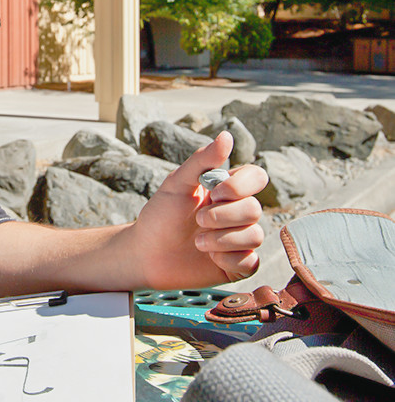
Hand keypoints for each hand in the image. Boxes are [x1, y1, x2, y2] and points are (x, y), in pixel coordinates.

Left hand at [127, 131, 267, 288]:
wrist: (145, 253)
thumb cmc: (160, 216)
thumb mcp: (177, 184)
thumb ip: (202, 160)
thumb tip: (227, 135)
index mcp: (227, 190)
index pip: (257, 177)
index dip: (240, 186)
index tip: (213, 192)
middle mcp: (238, 213)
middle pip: (254, 209)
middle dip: (222, 216)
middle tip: (196, 220)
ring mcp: (239, 240)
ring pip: (255, 236)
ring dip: (221, 239)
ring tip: (196, 241)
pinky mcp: (237, 266)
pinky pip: (250, 262)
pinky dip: (228, 259)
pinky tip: (208, 257)